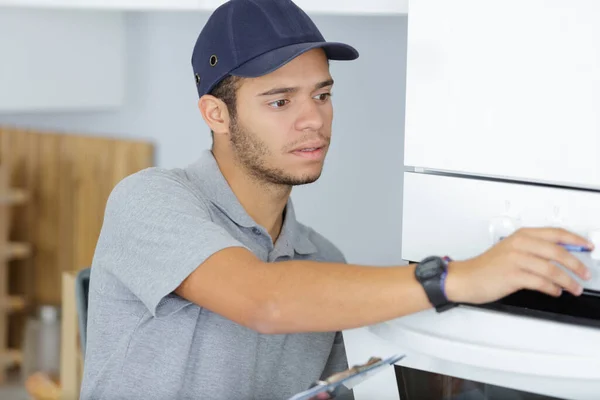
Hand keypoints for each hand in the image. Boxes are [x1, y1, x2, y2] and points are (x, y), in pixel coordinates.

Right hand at [445, 227, 593, 303]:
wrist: (465, 278)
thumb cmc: (487, 267)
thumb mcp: (510, 250)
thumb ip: (533, 249)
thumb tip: (560, 255)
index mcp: (521, 235)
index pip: (555, 233)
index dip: (575, 239)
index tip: (587, 246)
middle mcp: (519, 244)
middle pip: (558, 252)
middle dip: (576, 264)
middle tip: (585, 273)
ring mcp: (516, 259)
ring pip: (552, 269)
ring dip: (568, 281)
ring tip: (574, 288)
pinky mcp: (513, 275)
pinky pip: (541, 282)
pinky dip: (553, 288)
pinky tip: (556, 291)